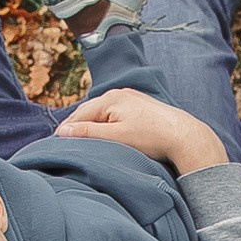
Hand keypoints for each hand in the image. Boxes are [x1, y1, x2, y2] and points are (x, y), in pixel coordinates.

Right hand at [53, 87, 226, 176]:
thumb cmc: (152, 138)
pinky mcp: (138, 106)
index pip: (78, 116)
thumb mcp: (116, 137)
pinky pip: (114, 115)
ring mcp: (129, 99)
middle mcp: (118, 94)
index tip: (56, 146)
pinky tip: (106, 137)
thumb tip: (63, 132)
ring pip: (101, 114)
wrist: (184, 136)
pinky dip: (106, 125)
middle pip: (88, 113)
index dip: (66, 132)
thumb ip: (88, 134)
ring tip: (84, 144)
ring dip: (92, 127)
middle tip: (66, 147)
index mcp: (109, 99)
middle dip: (77, 128)